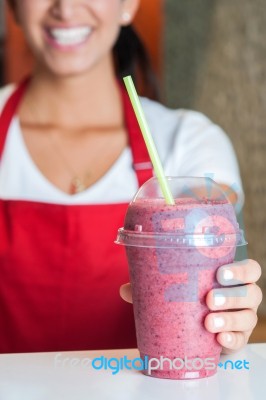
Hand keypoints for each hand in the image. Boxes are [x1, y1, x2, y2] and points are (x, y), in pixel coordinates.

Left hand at [120, 259, 262, 354]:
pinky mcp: (239, 339)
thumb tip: (124, 288)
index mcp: (231, 279)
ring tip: (208, 322)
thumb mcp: (177, 290)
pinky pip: (241, 340)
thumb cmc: (191, 301)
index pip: (249, 269)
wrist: (199, 330)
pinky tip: (218, 339)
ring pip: (248, 317)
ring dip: (229, 318)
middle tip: (208, 300)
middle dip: (231, 295)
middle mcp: (243, 297)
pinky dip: (231, 339)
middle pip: (251, 293)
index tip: (219, 273)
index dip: (240, 270)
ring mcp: (243, 318)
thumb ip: (154, 286)